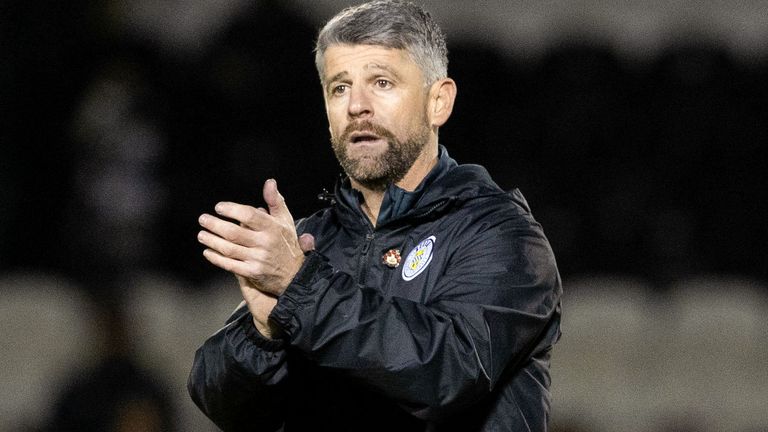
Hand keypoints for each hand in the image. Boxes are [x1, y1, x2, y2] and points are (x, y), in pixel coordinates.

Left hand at [198, 179, 305, 295]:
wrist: (294, 273)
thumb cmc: (285, 242)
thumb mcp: (285, 220)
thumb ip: (275, 201)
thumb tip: (270, 182)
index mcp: (273, 228)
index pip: (249, 216)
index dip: (232, 210)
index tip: (219, 207)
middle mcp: (265, 243)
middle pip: (234, 233)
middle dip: (215, 225)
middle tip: (203, 219)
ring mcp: (258, 259)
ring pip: (229, 249)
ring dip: (212, 241)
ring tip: (201, 234)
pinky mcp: (253, 273)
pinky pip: (230, 265)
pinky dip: (216, 258)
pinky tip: (208, 251)